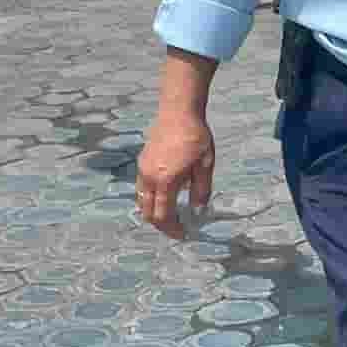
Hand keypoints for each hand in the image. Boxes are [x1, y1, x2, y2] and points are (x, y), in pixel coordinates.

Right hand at [135, 112, 214, 238]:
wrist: (178, 112)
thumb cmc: (195, 136)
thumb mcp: (205, 164)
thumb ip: (201, 189)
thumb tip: (199, 210)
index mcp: (166, 181)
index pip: (163, 216)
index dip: (172, 229)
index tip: (183, 234)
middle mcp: (149, 179)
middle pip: (149, 213)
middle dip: (162, 224)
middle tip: (177, 228)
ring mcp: (142, 171)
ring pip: (142, 202)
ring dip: (154, 212)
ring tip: (171, 214)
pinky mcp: (141, 163)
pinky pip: (142, 189)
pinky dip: (150, 199)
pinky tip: (165, 196)